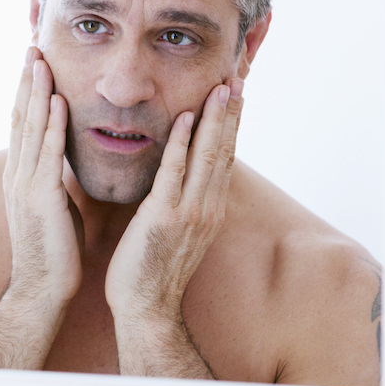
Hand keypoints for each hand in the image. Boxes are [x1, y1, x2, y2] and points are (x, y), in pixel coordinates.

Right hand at [2, 47, 82, 305]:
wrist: (42, 290)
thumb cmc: (53, 250)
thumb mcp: (52, 204)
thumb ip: (54, 176)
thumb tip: (64, 157)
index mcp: (22, 175)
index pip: (22, 122)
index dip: (26, 89)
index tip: (34, 59)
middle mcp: (18, 174)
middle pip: (20, 116)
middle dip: (26, 79)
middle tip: (31, 43)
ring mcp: (26, 186)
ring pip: (30, 128)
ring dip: (36, 91)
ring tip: (40, 59)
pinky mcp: (41, 199)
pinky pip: (47, 155)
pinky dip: (51, 125)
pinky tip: (57, 100)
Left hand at [105, 77, 243, 326]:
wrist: (146, 309)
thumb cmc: (153, 269)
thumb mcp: (177, 230)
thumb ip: (182, 201)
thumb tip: (179, 176)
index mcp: (210, 209)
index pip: (225, 157)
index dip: (232, 124)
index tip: (236, 93)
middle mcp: (208, 207)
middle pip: (224, 150)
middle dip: (232, 112)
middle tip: (238, 76)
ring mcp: (190, 213)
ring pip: (208, 156)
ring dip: (216, 118)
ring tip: (222, 86)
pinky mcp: (165, 218)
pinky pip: (175, 173)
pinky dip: (183, 142)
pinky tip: (186, 117)